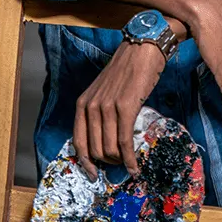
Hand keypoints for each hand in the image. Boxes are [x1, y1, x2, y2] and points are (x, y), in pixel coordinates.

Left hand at [73, 40, 165, 180]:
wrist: (143, 48)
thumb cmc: (127, 68)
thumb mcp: (104, 89)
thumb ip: (100, 111)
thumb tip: (106, 139)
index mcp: (83, 103)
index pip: (78, 142)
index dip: (86, 162)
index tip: (94, 174)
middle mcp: (91, 106)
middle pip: (95, 149)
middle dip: (108, 162)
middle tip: (120, 164)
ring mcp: (108, 107)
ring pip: (110, 148)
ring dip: (120, 161)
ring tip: (128, 162)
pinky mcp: (126, 108)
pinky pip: (124, 142)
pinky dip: (130, 158)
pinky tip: (134, 166)